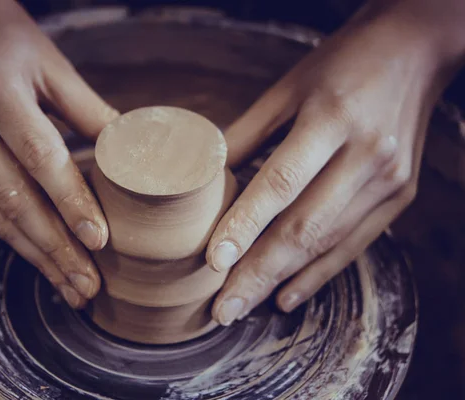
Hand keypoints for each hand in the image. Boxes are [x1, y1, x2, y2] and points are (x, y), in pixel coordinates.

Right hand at [0, 0, 118, 307]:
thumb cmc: (4, 35)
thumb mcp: (52, 63)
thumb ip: (90, 110)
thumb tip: (134, 153)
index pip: (38, 156)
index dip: (70, 201)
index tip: (99, 240)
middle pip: (13, 200)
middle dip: (54, 249)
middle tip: (88, 286)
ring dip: (35, 256)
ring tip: (70, 288)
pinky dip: (15, 238)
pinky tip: (42, 259)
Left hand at [207, 0, 464, 323]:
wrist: (414, 51)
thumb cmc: (341, 64)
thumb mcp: (288, 86)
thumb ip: (246, 133)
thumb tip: (204, 174)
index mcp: (332, 119)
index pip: (280, 183)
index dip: (245, 226)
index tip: (214, 263)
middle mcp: (366, 155)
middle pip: (303, 227)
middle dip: (258, 274)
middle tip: (222, 309)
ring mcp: (389, 180)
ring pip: (326, 244)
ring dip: (281, 280)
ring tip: (244, 306)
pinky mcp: (400, 196)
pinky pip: (354, 245)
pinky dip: (319, 274)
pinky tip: (287, 295)